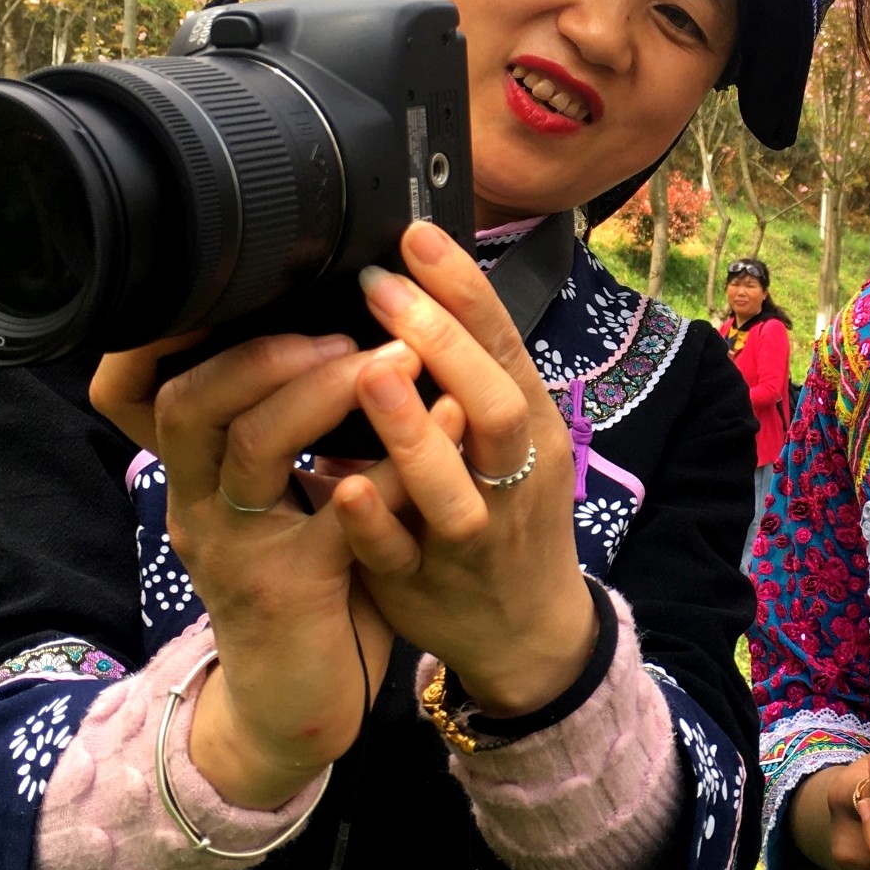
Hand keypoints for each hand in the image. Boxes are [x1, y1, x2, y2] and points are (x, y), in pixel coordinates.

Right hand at [91, 328, 461, 807]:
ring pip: (254, 446)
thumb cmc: (299, 582)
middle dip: (266, 348)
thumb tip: (327, 329)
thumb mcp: (276, 498)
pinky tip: (446, 424)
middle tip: (346, 322)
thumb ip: (283, 426)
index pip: (147, 386)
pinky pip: (341, 518)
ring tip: (394, 356)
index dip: (175, 333)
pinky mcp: (290, 589)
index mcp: (195, 473)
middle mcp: (199, 503)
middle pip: (191, 401)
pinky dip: (395, 465)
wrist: (296, 702)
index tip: (246, 278)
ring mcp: (237, 548)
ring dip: (324, 390)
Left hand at [331, 220, 595, 717]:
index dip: (465, 291)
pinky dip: (373, 518)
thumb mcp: (505, 439)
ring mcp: (474, 537)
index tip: (417, 237)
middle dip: (440, 340)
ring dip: (411, 428)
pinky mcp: (429, 585)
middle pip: (491, 402)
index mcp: (529, 429)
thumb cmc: (507, 514)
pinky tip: (338, 485)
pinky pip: (401, 553)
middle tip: (382, 283)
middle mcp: (513, 478)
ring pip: (454, 485)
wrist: (531, 631)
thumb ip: (467, 376)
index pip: (505, 347)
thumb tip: (411, 287)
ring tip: (371, 371)